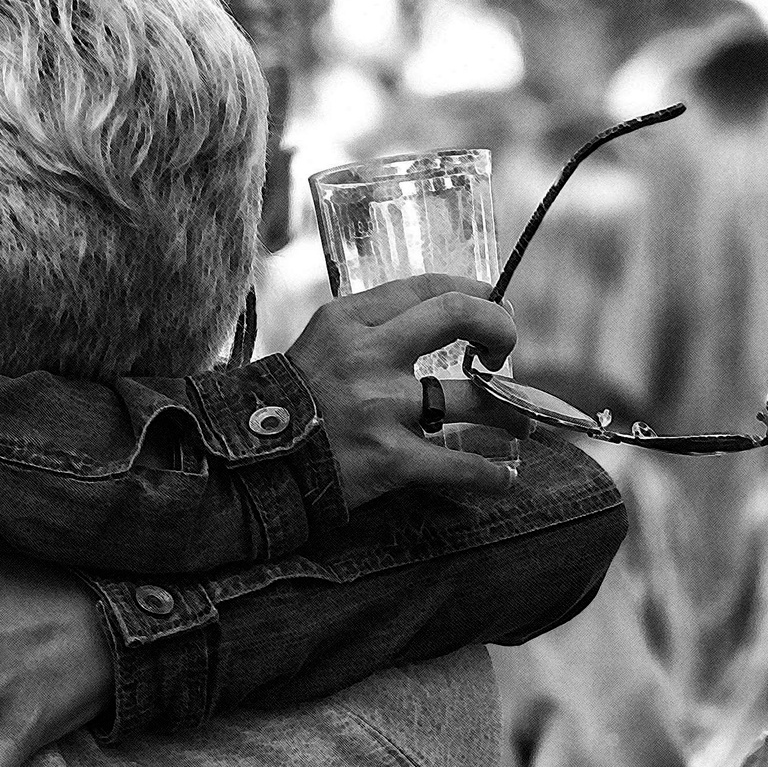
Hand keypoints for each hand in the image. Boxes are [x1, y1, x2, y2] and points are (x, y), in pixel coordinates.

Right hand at [285, 274, 531, 509]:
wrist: (247, 466)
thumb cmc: (287, 405)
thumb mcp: (318, 347)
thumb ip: (367, 332)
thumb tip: (430, 323)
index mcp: (347, 321)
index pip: (429, 288)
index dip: (474, 294)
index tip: (490, 310)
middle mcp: (366, 356)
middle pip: (459, 316)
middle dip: (500, 329)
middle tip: (505, 352)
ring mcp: (379, 408)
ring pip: (471, 397)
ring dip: (509, 409)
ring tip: (520, 420)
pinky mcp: (386, 459)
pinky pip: (457, 465)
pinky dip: (489, 474)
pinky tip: (506, 477)